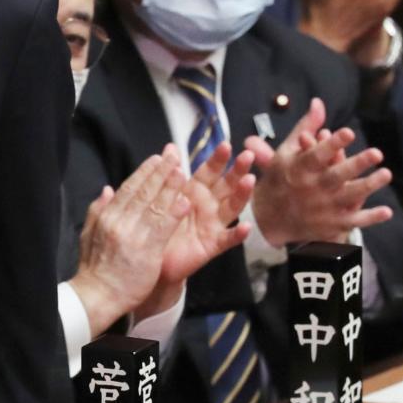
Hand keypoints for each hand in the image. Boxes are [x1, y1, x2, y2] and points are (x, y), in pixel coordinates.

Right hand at [68, 147, 190, 335]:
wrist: (97, 295)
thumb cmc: (95, 269)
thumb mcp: (88, 234)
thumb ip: (98, 209)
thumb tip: (107, 189)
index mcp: (107, 216)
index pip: (128, 188)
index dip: (144, 172)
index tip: (156, 158)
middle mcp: (119, 221)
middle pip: (143, 191)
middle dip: (160, 171)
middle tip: (174, 155)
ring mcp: (133, 235)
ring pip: (155, 205)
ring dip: (170, 186)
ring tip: (182, 171)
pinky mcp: (147, 251)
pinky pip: (163, 227)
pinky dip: (174, 213)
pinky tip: (185, 201)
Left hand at [140, 144, 254, 316]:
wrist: (152, 258)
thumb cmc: (158, 224)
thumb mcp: (162, 196)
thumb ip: (169, 173)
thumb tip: (170, 146)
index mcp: (194, 191)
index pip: (208, 171)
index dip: (217, 159)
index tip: (225, 144)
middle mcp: (207, 205)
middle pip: (225, 185)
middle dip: (236, 170)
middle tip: (246, 155)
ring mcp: (212, 225)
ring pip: (231, 207)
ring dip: (242, 194)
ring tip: (250, 180)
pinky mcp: (212, 244)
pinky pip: (227, 239)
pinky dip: (237, 234)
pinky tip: (245, 227)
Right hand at [245, 98, 392, 245]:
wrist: (267, 217)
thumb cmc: (281, 177)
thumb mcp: (286, 151)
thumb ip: (307, 128)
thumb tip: (319, 102)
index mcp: (299, 168)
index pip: (317, 155)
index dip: (332, 144)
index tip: (348, 132)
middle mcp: (310, 188)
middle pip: (336, 175)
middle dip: (356, 164)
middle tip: (377, 153)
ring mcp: (321, 207)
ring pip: (348, 196)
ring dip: (368, 186)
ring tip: (386, 174)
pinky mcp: (329, 224)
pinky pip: (352, 221)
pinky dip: (369, 217)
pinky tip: (387, 210)